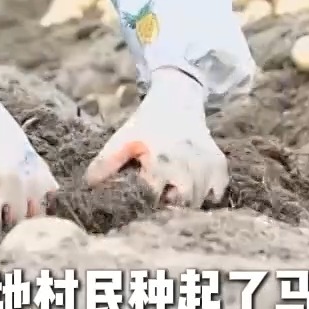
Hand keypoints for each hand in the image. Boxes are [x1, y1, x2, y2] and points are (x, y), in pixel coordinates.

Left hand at [85, 67, 226, 206]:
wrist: (178, 99)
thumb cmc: (148, 122)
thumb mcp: (123, 140)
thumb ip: (105, 164)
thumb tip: (88, 187)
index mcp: (161, 165)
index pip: (153, 203)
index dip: (144, 208)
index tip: (139, 207)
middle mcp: (187, 170)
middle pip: (179, 209)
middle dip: (168, 208)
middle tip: (159, 198)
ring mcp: (208, 169)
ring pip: (199, 204)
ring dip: (186, 203)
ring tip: (173, 190)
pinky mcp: (220, 167)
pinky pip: (215, 195)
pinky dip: (205, 195)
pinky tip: (191, 185)